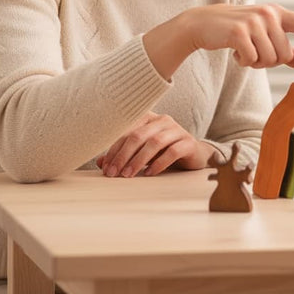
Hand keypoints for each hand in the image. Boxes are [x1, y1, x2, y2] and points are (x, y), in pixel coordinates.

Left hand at [96, 112, 214, 177]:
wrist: (192, 155)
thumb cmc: (162, 152)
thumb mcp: (141, 153)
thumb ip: (123, 154)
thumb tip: (101, 162)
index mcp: (149, 118)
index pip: (127, 129)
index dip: (114, 148)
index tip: (105, 166)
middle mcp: (163, 120)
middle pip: (139, 135)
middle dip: (123, 155)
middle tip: (113, 174)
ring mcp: (177, 130)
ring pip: (155, 142)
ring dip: (138, 160)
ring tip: (128, 175)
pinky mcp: (189, 143)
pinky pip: (173, 151)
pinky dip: (159, 163)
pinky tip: (149, 173)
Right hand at [144, 4, 293, 78]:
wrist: (202, 23)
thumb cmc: (236, 31)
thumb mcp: (261, 35)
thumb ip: (284, 48)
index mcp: (278, 14)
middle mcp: (269, 14)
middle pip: (284, 54)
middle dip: (269, 60)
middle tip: (254, 51)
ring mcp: (254, 21)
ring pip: (269, 59)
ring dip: (256, 62)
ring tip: (244, 49)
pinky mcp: (239, 32)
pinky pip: (252, 60)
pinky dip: (243, 61)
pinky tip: (235, 51)